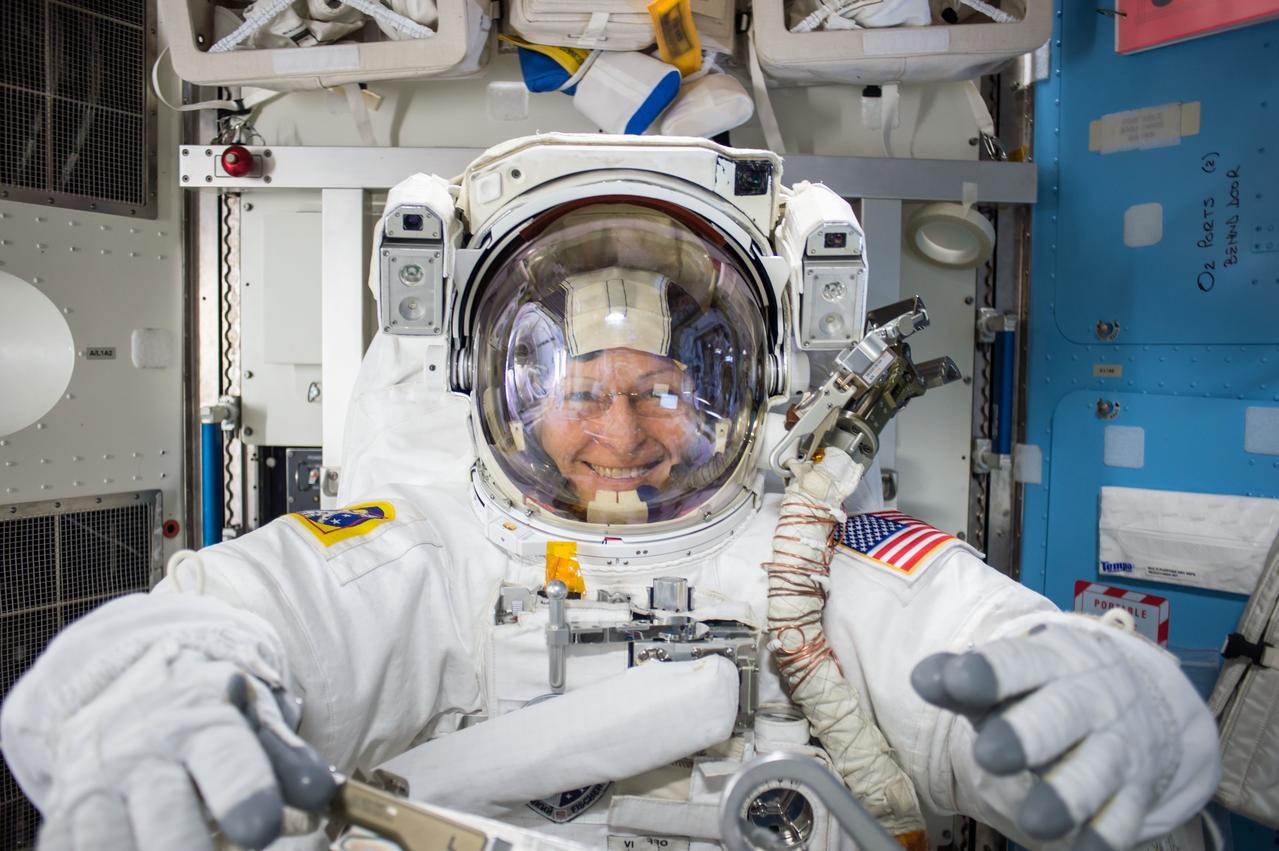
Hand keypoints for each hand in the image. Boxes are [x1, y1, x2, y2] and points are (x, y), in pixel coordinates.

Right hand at [32, 648, 335, 849]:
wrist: (125, 692)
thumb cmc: (206, 717)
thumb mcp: (251, 720)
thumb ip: (286, 758)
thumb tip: (322, 791)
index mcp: (202, 720)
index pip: (224, 757)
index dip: (243, 792)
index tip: (262, 828)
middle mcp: (143, 751)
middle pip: (165, 813)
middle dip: (186, 845)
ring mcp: (97, 786)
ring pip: (110, 841)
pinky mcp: (66, 815)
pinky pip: (75, 847)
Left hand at [911, 620, 1219, 850]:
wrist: (1134, 698)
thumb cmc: (1043, 690)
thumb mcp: (1007, 676)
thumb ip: (960, 680)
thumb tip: (922, 678)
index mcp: (1050, 661)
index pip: (1018, 662)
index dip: (988, 673)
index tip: (957, 682)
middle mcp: (1088, 700)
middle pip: (1060, 715)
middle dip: (1025, 735)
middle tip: (988, 755)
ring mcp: (1115, 746)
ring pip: (1094, 772)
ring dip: (1065, 798)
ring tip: (1032, 822)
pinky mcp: (1133, 792)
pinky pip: (1121, 818)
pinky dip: (1103, 836)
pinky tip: (1081, 849)